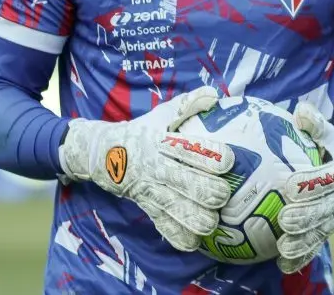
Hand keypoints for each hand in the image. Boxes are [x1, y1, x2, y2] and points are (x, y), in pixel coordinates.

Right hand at [58, 86, 233, 251]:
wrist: (102, 153)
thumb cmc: (140, 131)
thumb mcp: (161, 115)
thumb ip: (188, 105)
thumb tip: (215, 94)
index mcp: (162, 142)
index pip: (190, 149)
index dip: (213, 156)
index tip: (230, 160)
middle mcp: (157, 167)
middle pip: (188, 184)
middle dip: (211, 192)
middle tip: (223, 195)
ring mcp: (150, 190)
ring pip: (178, 210)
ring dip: (199, 219)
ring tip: (213, 221)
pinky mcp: (146, 207)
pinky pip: (164, 226)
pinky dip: (180, 236)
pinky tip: (195, 239)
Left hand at [275, 103, 333, 273]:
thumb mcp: (333, 134)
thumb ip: (317, 124)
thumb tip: (301, 110)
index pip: (327, 178)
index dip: (310, 183)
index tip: (289, 185)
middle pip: (324, 209)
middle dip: (305, 216)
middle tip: (285, 220)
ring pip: (321, 230)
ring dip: (303, 241)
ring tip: (283, 248)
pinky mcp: (331, 226)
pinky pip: (318, 243)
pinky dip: (303, 256)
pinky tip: (284, 265)